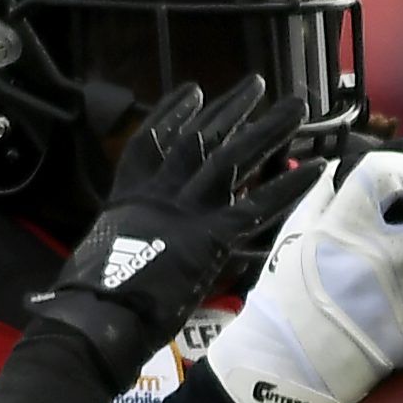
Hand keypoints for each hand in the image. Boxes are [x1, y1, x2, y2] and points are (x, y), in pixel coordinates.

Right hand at [24, 77, 314, 391]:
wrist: (91, 319)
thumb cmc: (86, 302)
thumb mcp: (101, 258)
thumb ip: (123, 245)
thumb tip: (125, 250)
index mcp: (128, 199)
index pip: (150, 143)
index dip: (171, 113)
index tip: (194, 91)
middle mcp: (158, 196)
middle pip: (199, 140)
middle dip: (230, 110)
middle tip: (257, 84)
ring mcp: (185, 213)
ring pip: (232, 159)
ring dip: (267, 130)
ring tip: (297, 106)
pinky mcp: (209, 239)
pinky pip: (257, 208)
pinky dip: (288, 188)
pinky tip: (316, 169)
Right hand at [202, 147, 402, 402]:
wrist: (282, 372)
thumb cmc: (282, 301)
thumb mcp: (293, 238)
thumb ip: (324, 198)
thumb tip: (347, 167)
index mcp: (344, 228)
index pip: (390, 173)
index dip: (400, 173)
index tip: (402, 183)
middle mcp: (381, 257)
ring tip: (399, 276)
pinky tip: (399, 308)